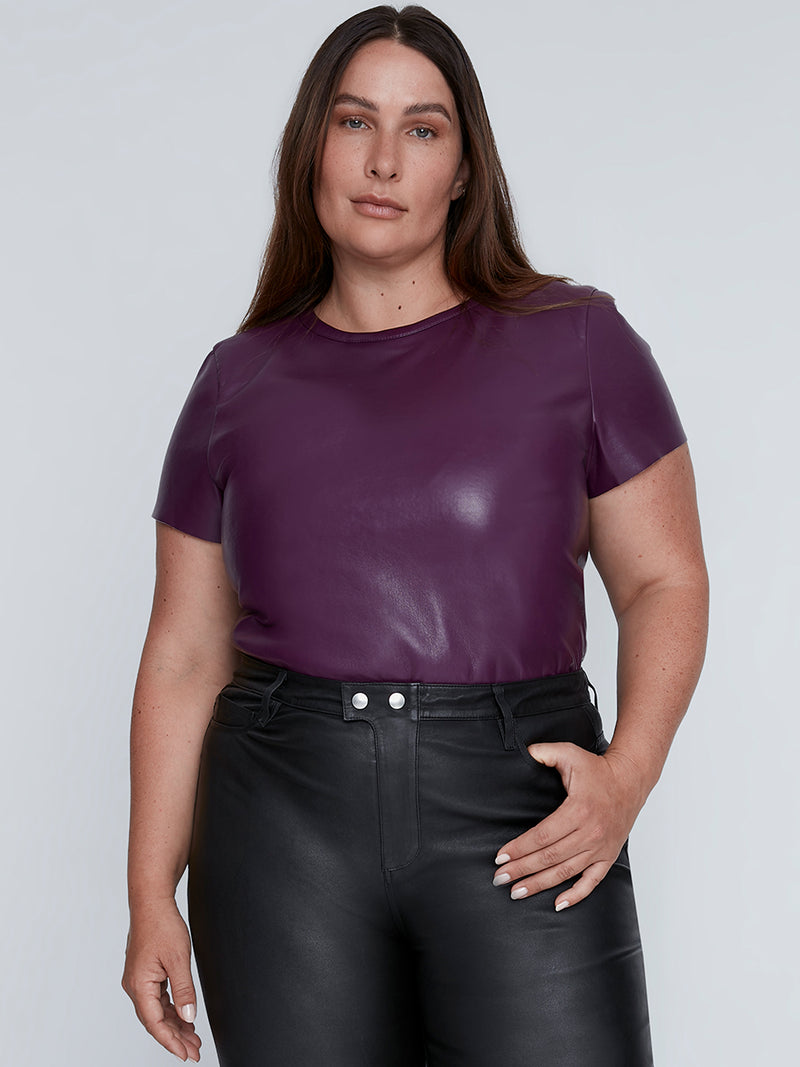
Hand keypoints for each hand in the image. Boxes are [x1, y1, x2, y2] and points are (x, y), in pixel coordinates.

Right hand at [122, 899, 201, 1061]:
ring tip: (192, 1037)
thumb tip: (189, 1016)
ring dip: (174, 1024)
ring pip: (157, 1011)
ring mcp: (139, 980)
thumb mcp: (178, 958)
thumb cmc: (161, 925)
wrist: (152, 902)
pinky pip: (158, 999)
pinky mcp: (145, 973)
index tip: (186, 1054)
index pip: (155, 1023)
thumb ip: (184, 990)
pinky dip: (171, 1009)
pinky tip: (184, 1016)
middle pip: (155, 1021)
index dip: (171, 1042)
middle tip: (194, 1050)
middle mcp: (135, 986)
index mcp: (139, 985)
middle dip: (175, 1037)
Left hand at [492, 742, 648, 910]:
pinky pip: (592, 882)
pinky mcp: (608, 856)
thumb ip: (545, 752)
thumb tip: (525, 752)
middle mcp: (590, 833)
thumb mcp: (569, 753)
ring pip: (565, 872)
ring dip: (540, 884)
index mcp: (578, 810)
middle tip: (499, 879)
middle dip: (521, 869)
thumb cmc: (597, 769)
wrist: (630, 781)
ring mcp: (600, 848)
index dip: (519, 848)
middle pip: (549, 857)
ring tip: (518, 892)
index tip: (500, 857)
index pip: (542, 836)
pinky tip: (558, 904)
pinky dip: (576, 895)